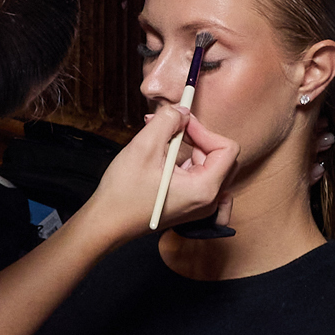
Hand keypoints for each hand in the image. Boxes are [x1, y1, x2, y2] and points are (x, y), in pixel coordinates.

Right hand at [86, 107, 238, 243]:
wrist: (107, 223)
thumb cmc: (123, 194)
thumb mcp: (144, 147)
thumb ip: (167, 121)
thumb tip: (182, 110)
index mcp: (204, 189)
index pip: (227, 148)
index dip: (204, 129)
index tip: (181, 123)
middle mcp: (209, 200)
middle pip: (221, 156)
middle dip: (197, 136)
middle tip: (171, 126)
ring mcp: (200, 205)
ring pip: (208, 163)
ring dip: (188, 146)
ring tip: (160, 141)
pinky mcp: (189, 204)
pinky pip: (198, 175)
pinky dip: (184, 160)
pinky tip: (162, 158)